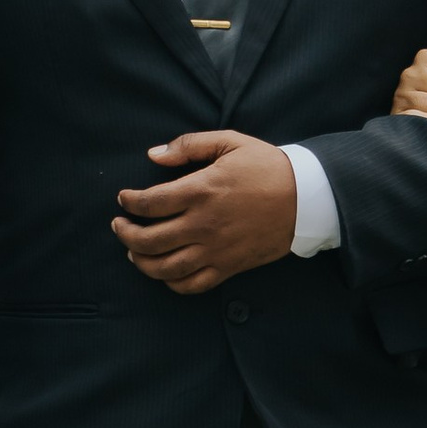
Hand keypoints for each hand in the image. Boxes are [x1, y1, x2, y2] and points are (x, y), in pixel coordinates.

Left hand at [114, 131, 297, 293]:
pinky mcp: (228, 267)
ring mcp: (215, 249)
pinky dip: (171, 283)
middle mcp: (203, 224)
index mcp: (201, 190)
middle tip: (119, 226)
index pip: (148, 203)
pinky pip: (192, 285)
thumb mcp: (230, 142)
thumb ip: (189, 145)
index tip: (123, 199)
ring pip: (164, 268)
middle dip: (125, 233)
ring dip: (141, 262)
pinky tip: (165, 271)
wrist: (307, 198)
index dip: (128, 202)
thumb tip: (154, 155)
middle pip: (148, 240)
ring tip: (133, 252)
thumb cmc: (267, 166)